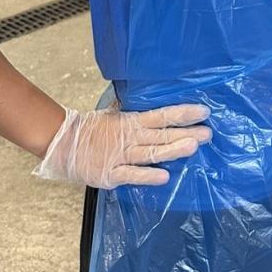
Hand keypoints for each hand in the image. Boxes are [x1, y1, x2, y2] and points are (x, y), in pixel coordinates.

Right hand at [35, 103, 211, 188]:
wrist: (63, 144)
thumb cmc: (92, 128)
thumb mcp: (114, 113)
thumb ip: (131, 108)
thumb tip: (148, 94)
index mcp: (132, 121)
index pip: (162, 115)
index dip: (182, 113)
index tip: (203, 112)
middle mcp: (130, 138)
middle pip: (162, 135)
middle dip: (185, 133)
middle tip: (207, 133)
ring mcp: (121, 156)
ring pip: (151, 153)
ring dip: (172, 151)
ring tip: (193, 147)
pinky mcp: (111, 174)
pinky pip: (132, 175)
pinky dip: (147, 176)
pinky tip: (164, 177)